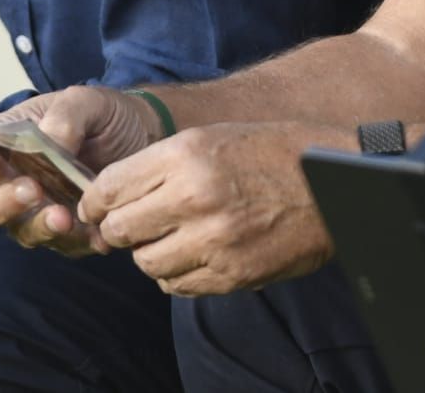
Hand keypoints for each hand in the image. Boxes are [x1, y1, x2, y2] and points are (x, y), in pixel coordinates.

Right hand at [0, 86, 159, 254]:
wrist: (143, 138)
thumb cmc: (103, 116)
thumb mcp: (86, 101)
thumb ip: (65, 116)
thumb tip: (51, 143)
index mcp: (7, 142)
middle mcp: (12, 181)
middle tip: (31, 191)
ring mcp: (36, 211)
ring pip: (20, 231)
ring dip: (40, 226)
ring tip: (65, 217)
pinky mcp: (67, 232)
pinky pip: (63, 246)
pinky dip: (79, 242)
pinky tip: (98, 234)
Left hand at [78, 122, 344, 295]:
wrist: (331, 183)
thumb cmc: (270, 152)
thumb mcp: (210, 137)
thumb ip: (160, 166)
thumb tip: (110, 196)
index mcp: (185, 154)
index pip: (110, 187)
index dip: (93, 202)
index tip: (93, 208)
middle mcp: (194, 197)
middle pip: (120, 229)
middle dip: (117, 230)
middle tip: (129, 227)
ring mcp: (213, 240)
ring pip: (146, 262)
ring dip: (149, 253)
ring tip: (168, 240)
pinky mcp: (232, 274)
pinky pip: (178, 285)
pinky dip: (177, 275)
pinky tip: (192, 256)